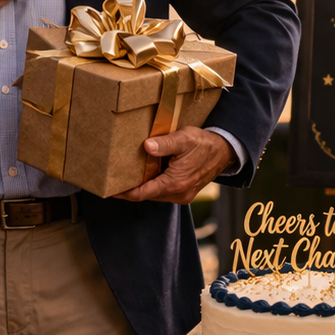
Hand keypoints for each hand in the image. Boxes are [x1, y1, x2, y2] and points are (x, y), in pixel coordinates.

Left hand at [116, 127, 233, 203]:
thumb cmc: (204, 144)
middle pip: (147, 195)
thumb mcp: (184, 139)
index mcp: (175, 183)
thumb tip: (146, 146)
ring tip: (129, 176)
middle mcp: (178, 194)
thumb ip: (165, 144)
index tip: (110, 190)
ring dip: (143, 187)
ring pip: (155, 194)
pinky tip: (148, 174)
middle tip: (115, 179)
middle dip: (132, 189)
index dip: (125, 192)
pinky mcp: (185, 193)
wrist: (224, 151)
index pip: (143, 193)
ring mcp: (182, 195)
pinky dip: (154, 185)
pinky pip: (163, 192)